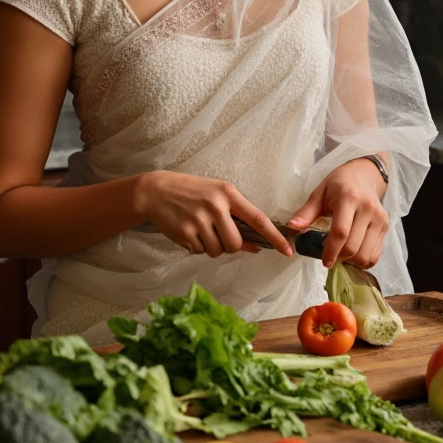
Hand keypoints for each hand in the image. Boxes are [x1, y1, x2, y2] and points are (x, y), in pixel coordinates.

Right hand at [136, 170, 293, 258]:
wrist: (156, 191)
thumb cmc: (191, 192)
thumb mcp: (216, 196)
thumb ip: (236, 218)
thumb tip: (254, 246)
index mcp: (228, 193)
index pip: (258, 218)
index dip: (274, 237)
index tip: (287, 250)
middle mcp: (215, 206)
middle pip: (235, 243)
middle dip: (230, 245)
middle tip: (218, 234)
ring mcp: (199, 220)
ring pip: (218, 251)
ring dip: (211, 247)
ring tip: (200, 229)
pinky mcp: (185, 232)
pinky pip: (200, 252)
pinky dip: (196, 246)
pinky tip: (189, 231)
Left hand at [287, 158, 389, 269]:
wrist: (364, 175)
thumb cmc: (338, 184)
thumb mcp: (319, 192)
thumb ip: (307, 212)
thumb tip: (292, 227)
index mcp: (349, 198)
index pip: (341, 232)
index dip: (331, 250)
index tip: (324, 261)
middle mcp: (368, 209)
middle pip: (353, 247)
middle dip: (339, 257)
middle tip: (329, 256)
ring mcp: (380, 219)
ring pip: (366, 254)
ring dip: (351, 261)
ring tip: (340, 254)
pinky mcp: (385, 227)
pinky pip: (375, 255)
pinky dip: (362, 260)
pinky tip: (352, 254)